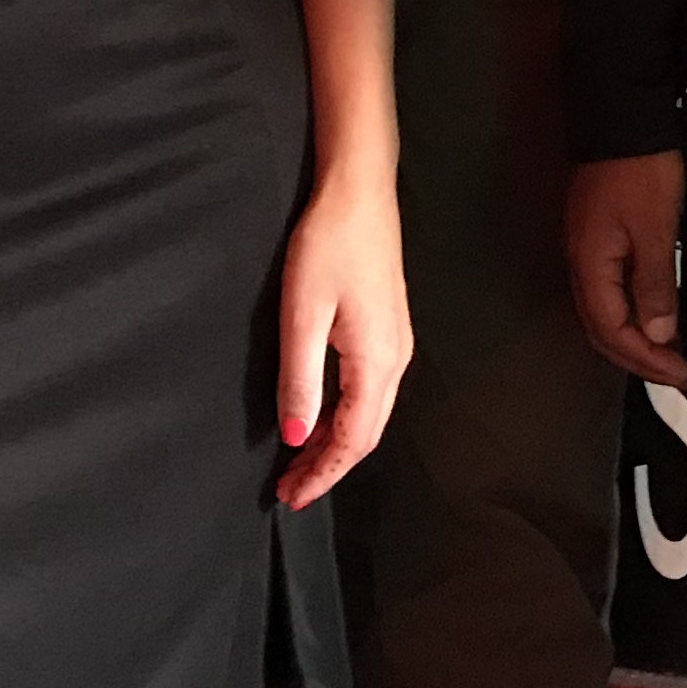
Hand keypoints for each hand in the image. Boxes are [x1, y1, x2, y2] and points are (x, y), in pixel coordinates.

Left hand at [274, 166, 411, 507]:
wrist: (359, 190)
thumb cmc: (328, 244)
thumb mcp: (302, 314)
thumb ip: (300, 380)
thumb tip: (297, 438)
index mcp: (377, 361)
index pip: (352, 439)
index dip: (322, 473)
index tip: (289, 497)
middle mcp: (396, 359)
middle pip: (366, 433)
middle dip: (328, 467)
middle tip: (289, 490)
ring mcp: (397, 343)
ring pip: (370, 414)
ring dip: (336, 443)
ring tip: (299, 463)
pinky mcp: (389, 328)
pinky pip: (371, 391)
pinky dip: (345, 416)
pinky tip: (321, 417)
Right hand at [567, 150, 686, 387]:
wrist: (623, 112)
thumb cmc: (638, 166)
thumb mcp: (656, 229)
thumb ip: (655, 285)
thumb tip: (657, 333)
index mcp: (590, 264)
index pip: (612, 332)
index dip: (647, 360)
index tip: (681, 374)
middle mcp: (581, 262)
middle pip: (602, 329)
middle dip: (638, 358)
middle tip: (677, 375)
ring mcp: (587, 248)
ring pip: (605, 311)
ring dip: (635, 338)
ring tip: (669, 353)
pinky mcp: (598, 234)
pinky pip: (610, 288)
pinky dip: (632, 311)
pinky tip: (654, 313)